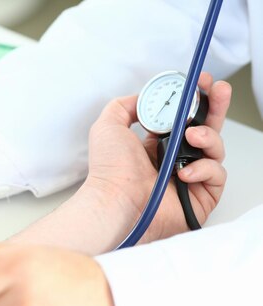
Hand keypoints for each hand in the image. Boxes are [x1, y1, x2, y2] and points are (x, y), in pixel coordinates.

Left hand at [85, 72, 230, 241]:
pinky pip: (217, 174)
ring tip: (191, 136)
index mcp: (155, 145)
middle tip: (219, 90)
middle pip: (207, 128)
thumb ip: (124, 106)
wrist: (116, 201)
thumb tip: (144, 98)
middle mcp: (175, 160)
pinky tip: (184, 172)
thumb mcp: (108, 126)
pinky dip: (204, 168)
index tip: (200, 83)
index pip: (183, 119)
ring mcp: (189, 178)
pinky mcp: (200, 196)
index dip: (194, 100)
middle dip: (215, 106)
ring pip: (215, 149)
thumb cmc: (109, 171)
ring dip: (208, 136)